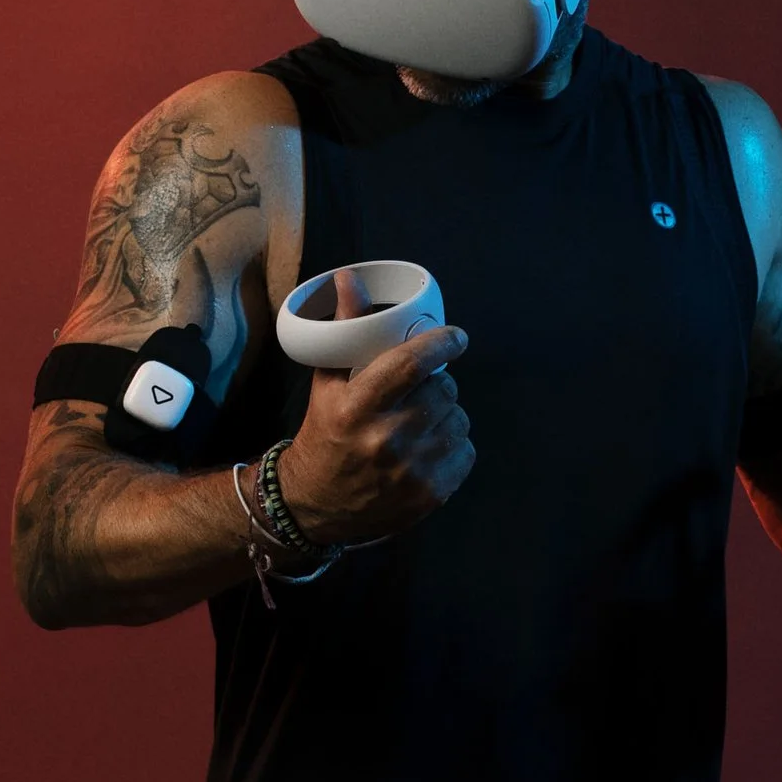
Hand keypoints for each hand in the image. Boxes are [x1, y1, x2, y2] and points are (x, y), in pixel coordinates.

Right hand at [274, 269, 474, 542]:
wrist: (316, 503)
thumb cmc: (324, 435)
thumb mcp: (328, 384)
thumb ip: (346, 331)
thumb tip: (350, 279)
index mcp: (357, 408)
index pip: (411, 364)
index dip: (440, 344)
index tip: (456, 337)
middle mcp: (386, 440)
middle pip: (443, 391)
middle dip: (439, 384)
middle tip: (423, 390)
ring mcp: (411, 471)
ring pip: (459, 420)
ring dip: (448, 415)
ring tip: (423, 421)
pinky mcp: (431, 494)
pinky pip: (466, 452)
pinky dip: (455, 446)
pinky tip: (431, 448)